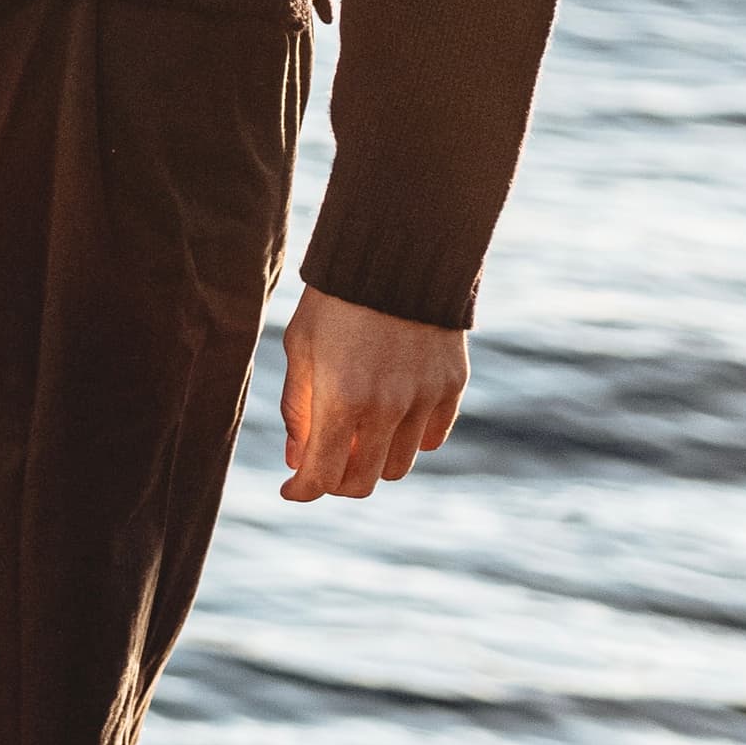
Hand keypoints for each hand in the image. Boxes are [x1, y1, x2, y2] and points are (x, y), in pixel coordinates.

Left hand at [276, 286, 467, 501]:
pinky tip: (392, 415)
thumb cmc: (335, 301)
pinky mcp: (451, 388)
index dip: (303, 490)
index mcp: (341, 399)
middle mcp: (387, 408)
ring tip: (358, 433)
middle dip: (336, 481)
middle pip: (363, 482)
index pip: (322, 477)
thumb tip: (298, 460)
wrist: (396, 254)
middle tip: (324, 461)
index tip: (293, 488)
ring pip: (399, 466)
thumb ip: (298, 409)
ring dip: (374, 460)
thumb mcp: (301, 349)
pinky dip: (409, 439)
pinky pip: (431, 439)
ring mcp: (424, 400)